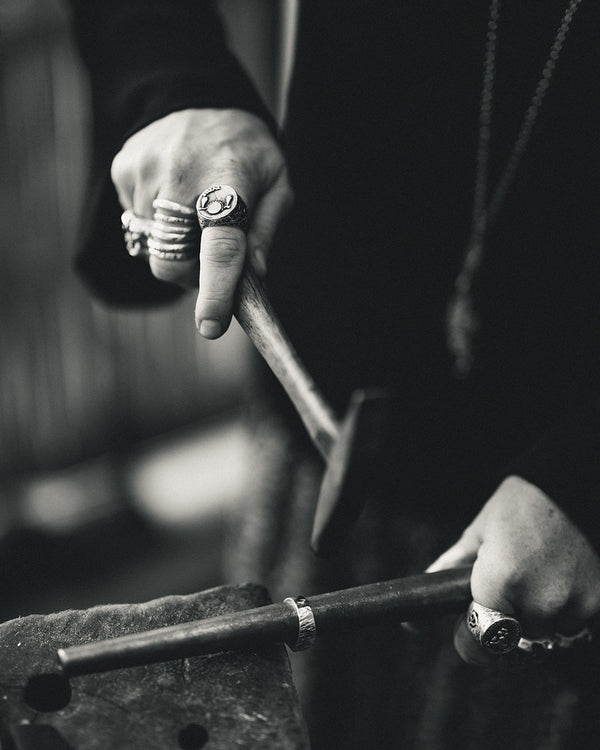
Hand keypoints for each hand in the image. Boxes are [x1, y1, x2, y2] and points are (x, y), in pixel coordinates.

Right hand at [111, 108, 291, 337]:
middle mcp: (180, 176)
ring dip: (177, 247)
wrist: (201, 96)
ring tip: (194, 211)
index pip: (220, 247)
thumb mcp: (278, 183)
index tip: (211, 326)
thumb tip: (254, 276)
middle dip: (193, 276)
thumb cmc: (248, 150)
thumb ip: (266, 230)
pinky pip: (137, 225)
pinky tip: (174, 196)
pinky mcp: (123, 171)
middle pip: (172, 263)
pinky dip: (158, 225)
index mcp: (229, 181)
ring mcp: (144, 173)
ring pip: (154, 249)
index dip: (215, 291)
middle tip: (212, 256)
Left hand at [427, 475, 599, 664]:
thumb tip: (421, 602)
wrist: (575, 486)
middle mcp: (538, 602)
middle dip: (505, 621)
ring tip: (535, 578)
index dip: (470, 641)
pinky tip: (559, 578)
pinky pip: (573, 623)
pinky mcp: (597, 602)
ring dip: (537, 618)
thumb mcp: (480, 531)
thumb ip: (452, 568)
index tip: (468, 629)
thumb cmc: (521, 504)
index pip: (480, 642)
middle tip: (506, 590)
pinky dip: (563, 609)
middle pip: (513, 638)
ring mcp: (573, 605)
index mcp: (500, 582)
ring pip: (545, 634)